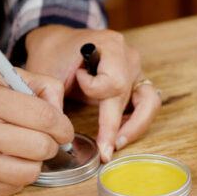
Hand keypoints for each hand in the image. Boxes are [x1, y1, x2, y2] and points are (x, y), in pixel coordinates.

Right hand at [0, 69, 73, 195]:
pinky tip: (4, 161)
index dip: (64, 126)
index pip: (46, 117)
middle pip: (43, 147)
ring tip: (21, 150)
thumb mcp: (7, 80)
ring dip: (34, 162)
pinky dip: (17, 176)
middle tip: (42, 139)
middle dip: (51, 144)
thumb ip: (44, 87)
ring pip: (32, 172)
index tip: (64, 130)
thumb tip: (62, 114)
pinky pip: (15, 187)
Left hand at [25, 25, 160, 161]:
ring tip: (116, 144)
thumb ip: (54, 98)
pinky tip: (120, 133)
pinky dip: (136, 121)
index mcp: (111, 45)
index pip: (113, 82)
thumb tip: (62, 129)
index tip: (76, 81)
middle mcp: (129, 57)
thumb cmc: (53, 54)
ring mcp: (136, 70)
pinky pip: (146, 105)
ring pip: (149, 104)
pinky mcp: (136, 82)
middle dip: (117, 127)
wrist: (59, 44)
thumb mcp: (47, 71)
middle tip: (105, 151)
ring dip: (135, 127)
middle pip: (132, 97)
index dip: (94, 91)